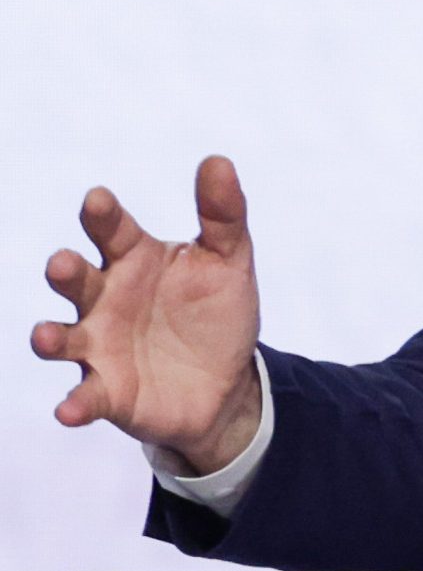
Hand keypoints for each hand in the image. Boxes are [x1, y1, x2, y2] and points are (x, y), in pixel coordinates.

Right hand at [30, 156, 262, 475]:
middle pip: (76, 278)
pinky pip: (84, 395)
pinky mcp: (108, 392)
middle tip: (64, 265)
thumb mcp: (229, 263)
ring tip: (46, 338)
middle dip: (64, 270)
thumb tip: (218, 161)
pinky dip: (75, 403)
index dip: (102, 215)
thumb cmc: (216, 314)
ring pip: (62, 336)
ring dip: (49, 336)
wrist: (228, 383)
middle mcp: (106, 298)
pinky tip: (69, 410)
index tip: (98, 202)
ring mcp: (100, 345)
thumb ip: (224, 216)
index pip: (111, 229)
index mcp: (134, 259)